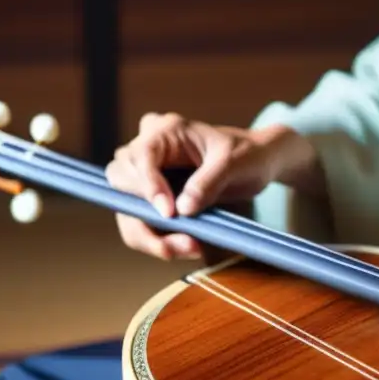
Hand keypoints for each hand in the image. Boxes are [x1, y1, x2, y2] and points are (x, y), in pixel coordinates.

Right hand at [105, 112, 318, 259]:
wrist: (257, 164)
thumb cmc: (247, 155)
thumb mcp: (235, 163)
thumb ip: (209, 182)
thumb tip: (183, 209)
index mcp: (167, 130)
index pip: (141, 156)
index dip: (148, 186)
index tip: (168, 213)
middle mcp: (149, 149)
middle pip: (121, 182)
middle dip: (144, 216)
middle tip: (180, 240)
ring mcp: (147, 173)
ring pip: (126, 207)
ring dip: (149, 236)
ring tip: (189, 249)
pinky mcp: (152, 197)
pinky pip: (140, 221)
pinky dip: (157, 240)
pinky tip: (187, 247)